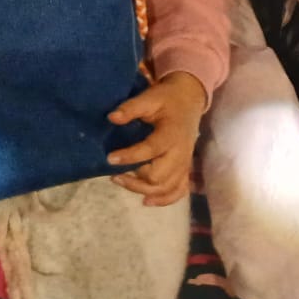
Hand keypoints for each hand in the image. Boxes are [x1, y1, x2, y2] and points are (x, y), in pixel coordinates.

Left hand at [107, 70, 206, 205]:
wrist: (189, 101)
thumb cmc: (166, 99)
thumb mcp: (149, 97)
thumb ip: (131, 108)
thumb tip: (112, 117)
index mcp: (172, 134)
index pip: (151, 150)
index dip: (129, 156)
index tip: (109, 158)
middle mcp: (181, 154)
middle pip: (159, 177)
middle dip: (135, 178)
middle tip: (113, 173)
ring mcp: (185, 164)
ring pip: (166, 188)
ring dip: (143, 190)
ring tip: (120, 181)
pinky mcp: (186, 170)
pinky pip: (179, 191)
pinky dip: (164, 199)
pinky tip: (146, 201)